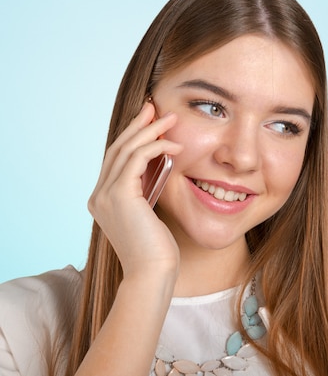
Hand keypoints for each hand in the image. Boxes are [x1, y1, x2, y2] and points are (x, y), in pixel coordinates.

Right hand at [88, 102, 183, 278]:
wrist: (153, 274)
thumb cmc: (158, 251)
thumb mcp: (150, 215)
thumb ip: (147, 192)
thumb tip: (160, 168)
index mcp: (103, 200)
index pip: (116, 159)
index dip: (132, 137)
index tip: (149, 120)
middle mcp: (98, 195)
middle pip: (117, 149)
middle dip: (138, 125)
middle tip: (154, 107)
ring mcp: (105, 196)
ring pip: (126, 150)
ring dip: (150, 131)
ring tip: (170, 118)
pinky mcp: (120, 196)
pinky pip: (136, 160)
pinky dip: (155, 147)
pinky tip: (174, 145)